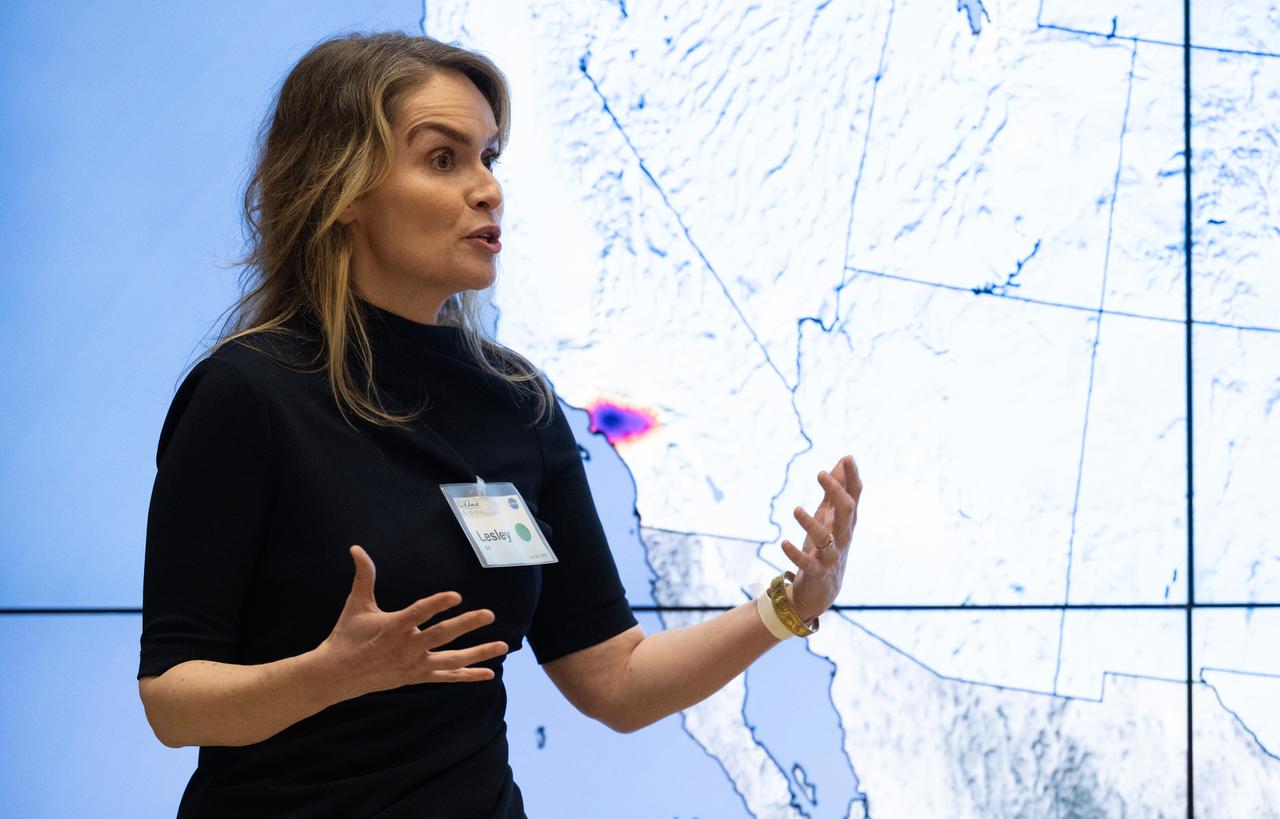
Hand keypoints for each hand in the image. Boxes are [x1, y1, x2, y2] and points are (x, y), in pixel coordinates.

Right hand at [316, 545, 508, 699]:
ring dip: (478, 653)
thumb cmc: (347, 635)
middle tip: (489, 614)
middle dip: (467, 625)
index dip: (437, 604)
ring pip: (451, 659)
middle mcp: (407, 647)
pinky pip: (446, 676)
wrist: (337, 675)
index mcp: (393, 627)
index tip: (456, 595)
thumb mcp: (356, 604)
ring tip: (503, 646)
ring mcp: (414, 664)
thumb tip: (356, 548)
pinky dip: (467, 675)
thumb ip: (364, 575)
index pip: (419, 613)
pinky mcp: (417, 676)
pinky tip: (488, 674)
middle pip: (442, 635)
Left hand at [779, 454, 861, 622]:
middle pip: (847, 512)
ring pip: (827, 538)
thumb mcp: (829, 517)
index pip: (854, 496)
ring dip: (811, 523)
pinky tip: (783, 543)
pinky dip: (795, 553)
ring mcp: (831, 556)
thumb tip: (841, 462)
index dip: (852, 477)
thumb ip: (834, 491)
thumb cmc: (825, 548)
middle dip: (836, 492)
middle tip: (820, 473)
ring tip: (796, 509)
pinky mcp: (816, 572)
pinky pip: (807, 562)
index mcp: (846, 522)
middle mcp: (843, 537)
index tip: (848, 457)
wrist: (822, 591)